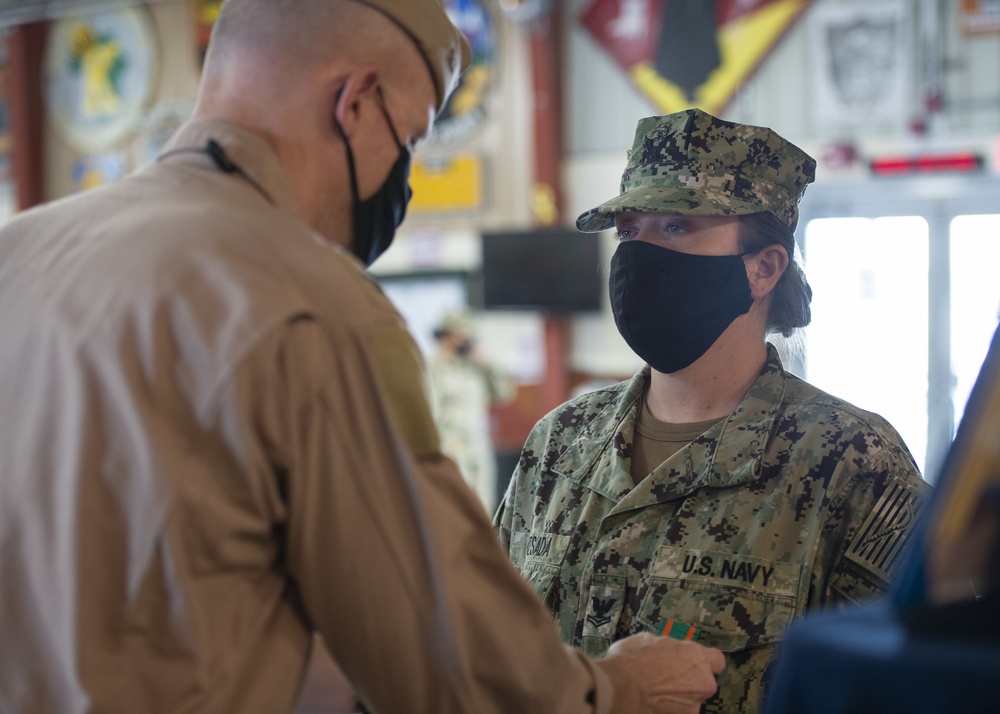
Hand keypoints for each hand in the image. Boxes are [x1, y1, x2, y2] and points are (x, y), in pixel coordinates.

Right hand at [595, 632, 724, 713]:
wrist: (616, 688)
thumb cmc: (630, 660)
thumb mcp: (647, 640)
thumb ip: (667, 646)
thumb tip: (666, 648)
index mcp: (696, 657)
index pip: (717, 660)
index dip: (705, 663)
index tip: (694, 664)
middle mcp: (702, 683)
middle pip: (703, 683)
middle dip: (689, 683)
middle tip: (667, 680)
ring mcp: (693, 706)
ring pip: (690, 702)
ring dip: (678, 699)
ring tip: (655, 695)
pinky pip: (678, 712)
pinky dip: (668, 710)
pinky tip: (652, 705)